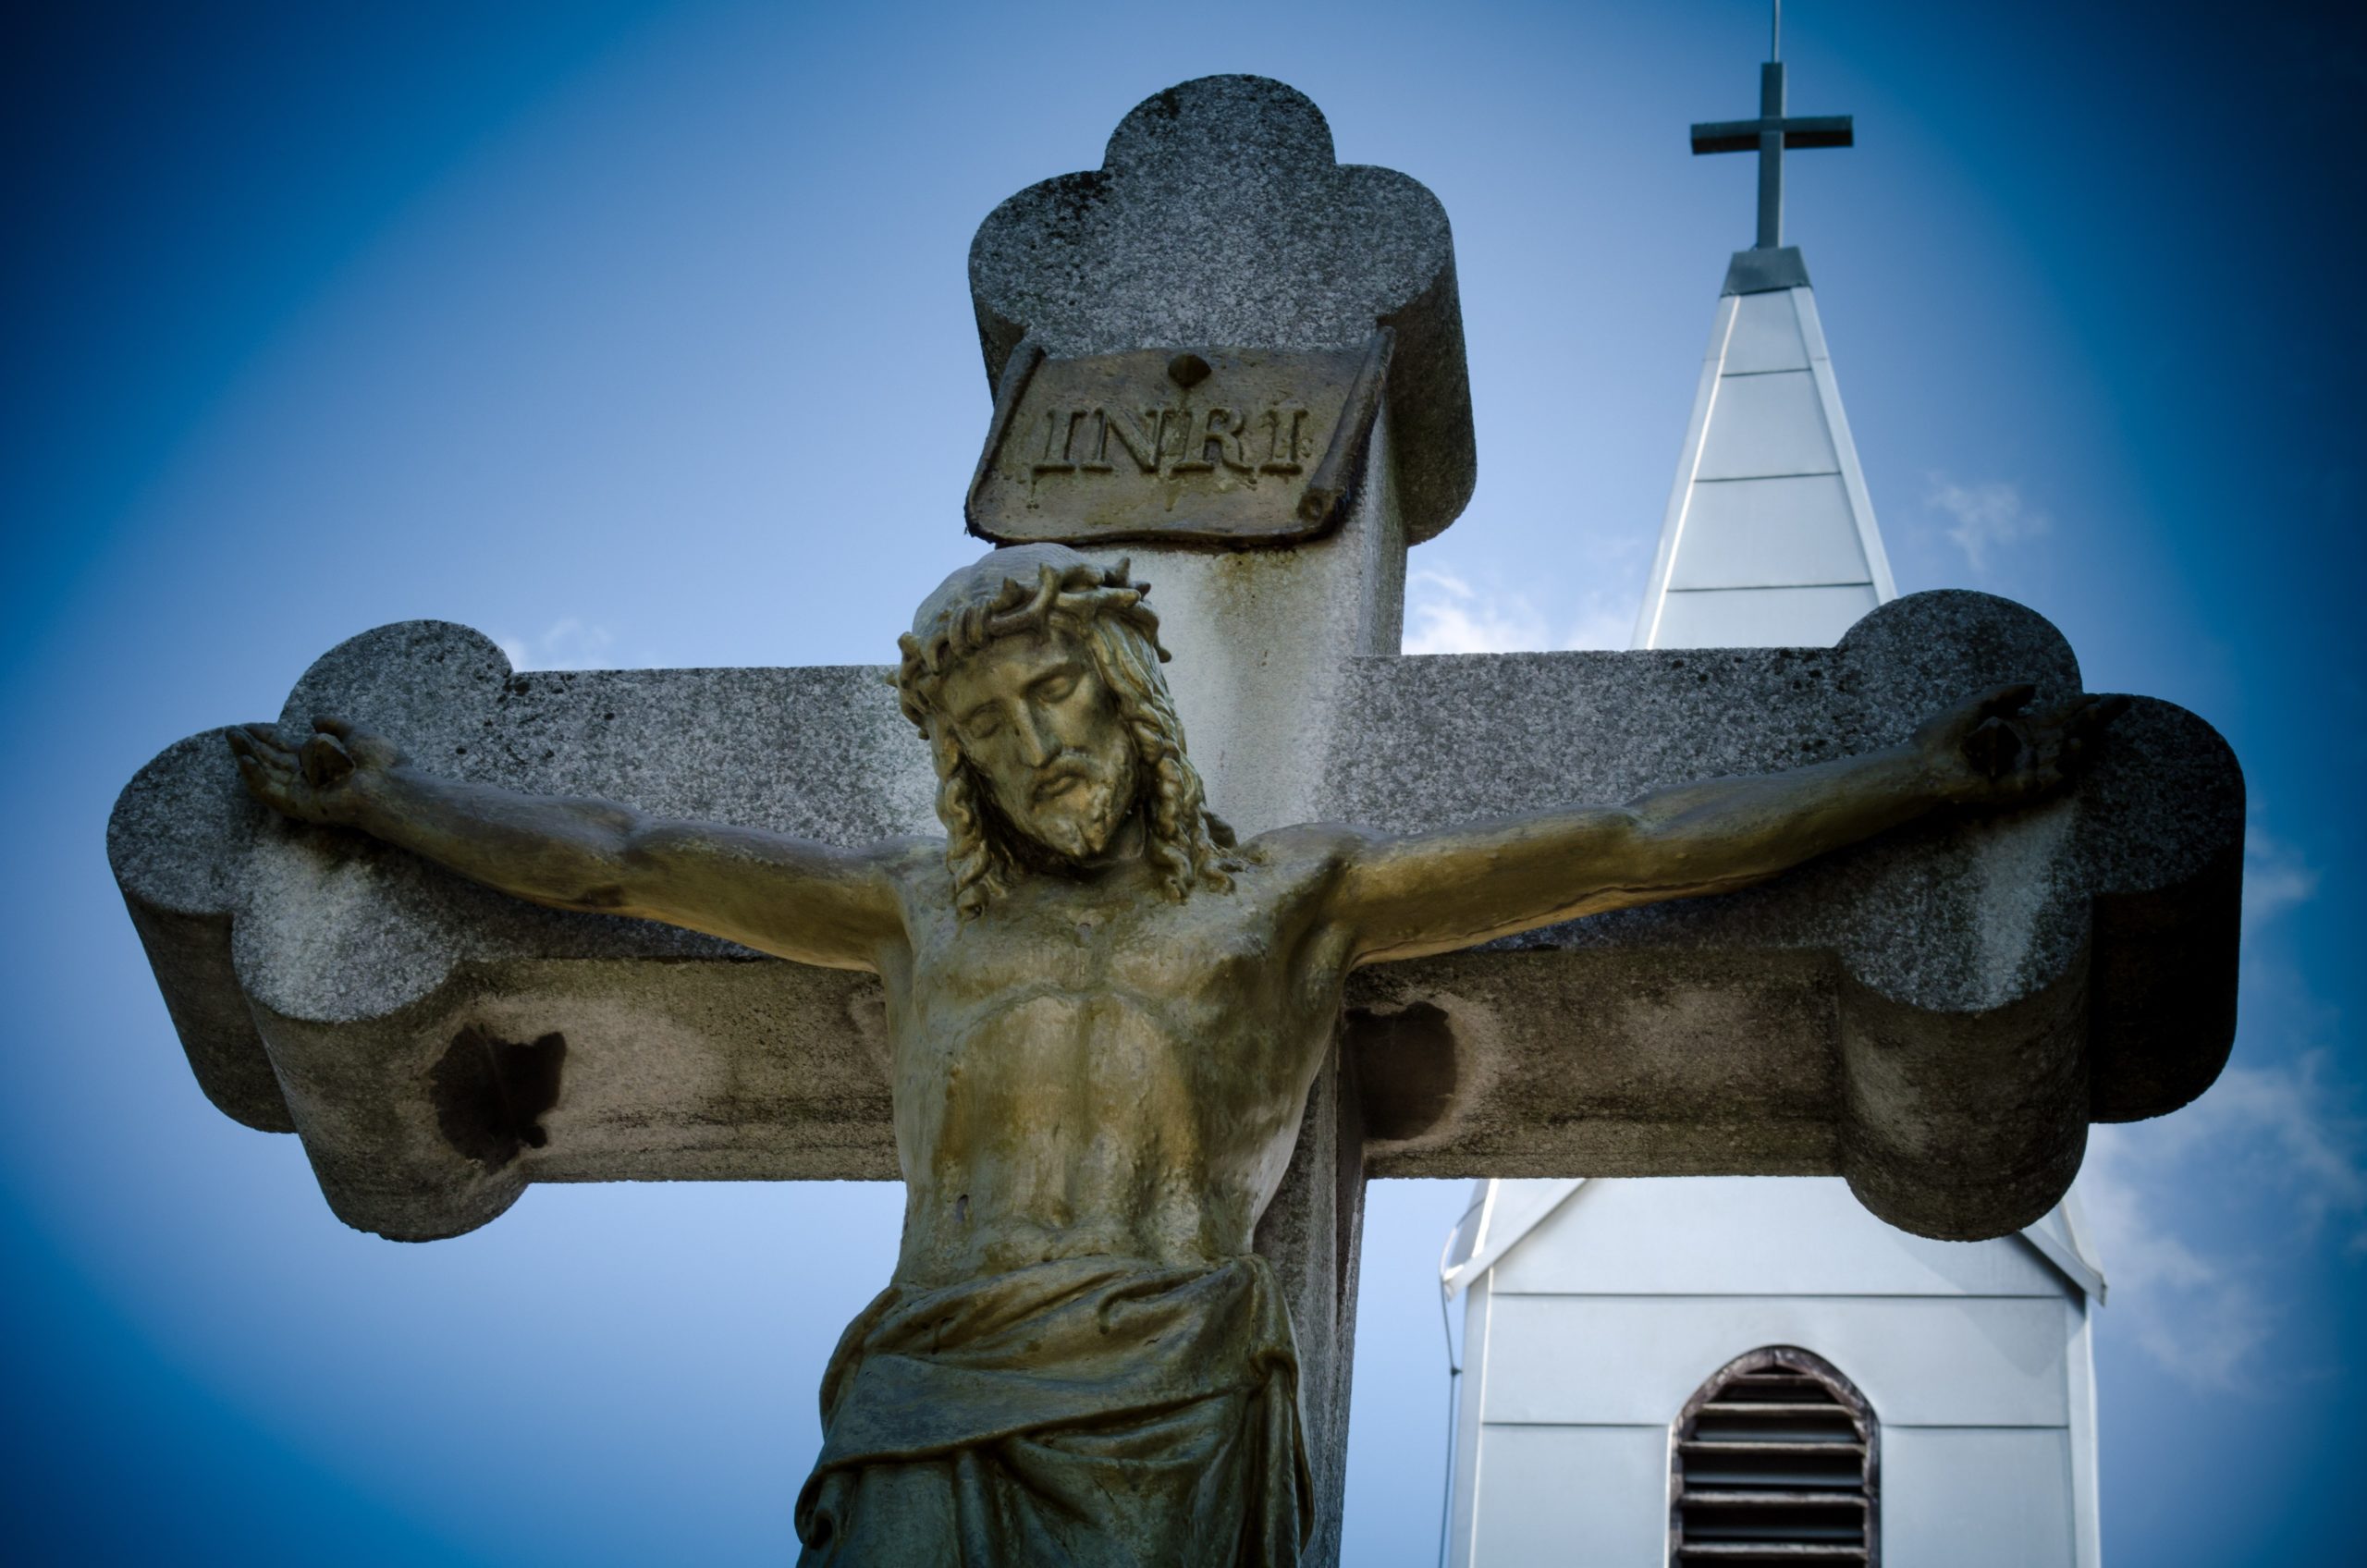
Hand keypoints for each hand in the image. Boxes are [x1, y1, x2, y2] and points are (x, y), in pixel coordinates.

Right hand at [226, 716, 404, 825]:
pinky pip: (271, 791)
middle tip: (231, 730)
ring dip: (247, 756)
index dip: (268, 736)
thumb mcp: (356, 733)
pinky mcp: (299, 806)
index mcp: (322, 763)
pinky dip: (255, 776)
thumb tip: (313, 718)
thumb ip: (335, 725)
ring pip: (267, 773)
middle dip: (251, 745)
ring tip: (233, 737)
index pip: (286, 749)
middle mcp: (309, 779)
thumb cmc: (382, 763)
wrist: (390, 785)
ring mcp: (303, 793)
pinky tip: (243, 759)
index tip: (251, 724)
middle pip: (272, 760)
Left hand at [1911, 683, 2127, 808]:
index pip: (2058, 715)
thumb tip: (2036, 686)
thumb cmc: (1942, 736)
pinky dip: (2066, 763)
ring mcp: (2026, 768)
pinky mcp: (2020, 787)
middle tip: (2121, 702)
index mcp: (2019, 728)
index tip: (2102, 694)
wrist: (1922, 764)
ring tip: (2098, 718)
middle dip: (2094, 718)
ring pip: (2064, 752)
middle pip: (2069, 731)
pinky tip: (2078, 745)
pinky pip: (2050, 776)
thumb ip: (2005, 694)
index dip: (2080, 705)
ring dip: (2083, 736)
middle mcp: (2028, 748)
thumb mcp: (1977, 705)